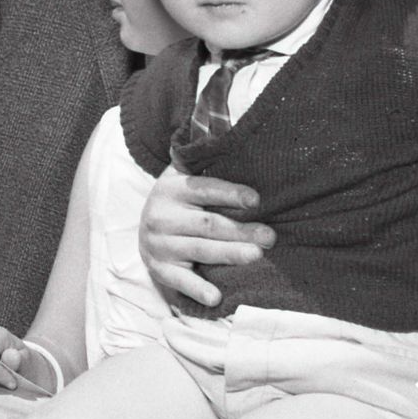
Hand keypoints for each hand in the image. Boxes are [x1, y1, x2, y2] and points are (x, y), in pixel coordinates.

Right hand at [139, 165, 271, 305]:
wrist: (147, 231)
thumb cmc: (182, 203)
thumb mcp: (185, 177)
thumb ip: (203, 160)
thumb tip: (226, 122)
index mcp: (171, 188)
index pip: (203, 189)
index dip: (230, 193)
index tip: (257, 199)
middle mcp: (160, 214)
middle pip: (206, 224)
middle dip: (240, 230)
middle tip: (270, 236)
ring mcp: (158, 243)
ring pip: (198, 250)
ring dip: (229, 255)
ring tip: (256, 256)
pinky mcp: (159, 269)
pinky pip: (179, 280)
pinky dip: (197, 289)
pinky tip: (217, 297)